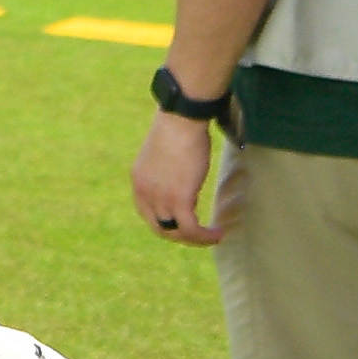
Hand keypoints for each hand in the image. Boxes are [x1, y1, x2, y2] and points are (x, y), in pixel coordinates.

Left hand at [131, 110, 229, 245]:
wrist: (181, 119)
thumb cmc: (179, 128)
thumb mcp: (165, 155)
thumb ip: (168, 173)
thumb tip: (184, 181)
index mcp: (138, 181)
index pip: (147, 214)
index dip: (165, 223)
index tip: (183, 223)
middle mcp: (144, 193)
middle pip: (160, 228)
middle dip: (180, 235)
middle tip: (199, 235)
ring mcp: (160, 198)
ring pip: (177, 232)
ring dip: (196, 239)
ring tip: (213, 236)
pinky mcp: (179, 199)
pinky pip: (191, 229)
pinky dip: (205, 236)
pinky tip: (218, 233)